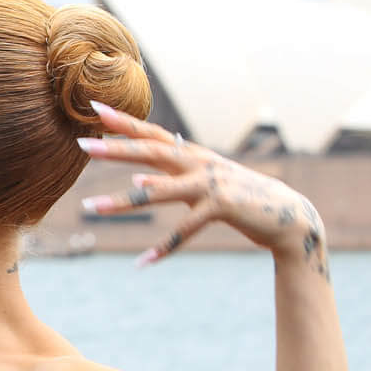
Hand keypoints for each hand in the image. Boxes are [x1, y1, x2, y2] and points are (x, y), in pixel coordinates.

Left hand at [78, 101, 327, 270]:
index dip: (125, 121)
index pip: (152, 133)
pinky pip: (183, 231)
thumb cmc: (240, 198)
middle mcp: (199, 163)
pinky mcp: (220, 208)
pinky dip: (162, 248)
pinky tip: (142, 262)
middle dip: (115, 149)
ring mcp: (210, 184)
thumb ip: (171, 175)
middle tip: (83, 143)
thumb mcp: (202, 182)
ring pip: (155, 192)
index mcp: (193, 155)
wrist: (287, 215)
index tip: (94, 107)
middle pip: (149, 152)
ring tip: (90, 208)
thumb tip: (137, 174)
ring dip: (121, 201)